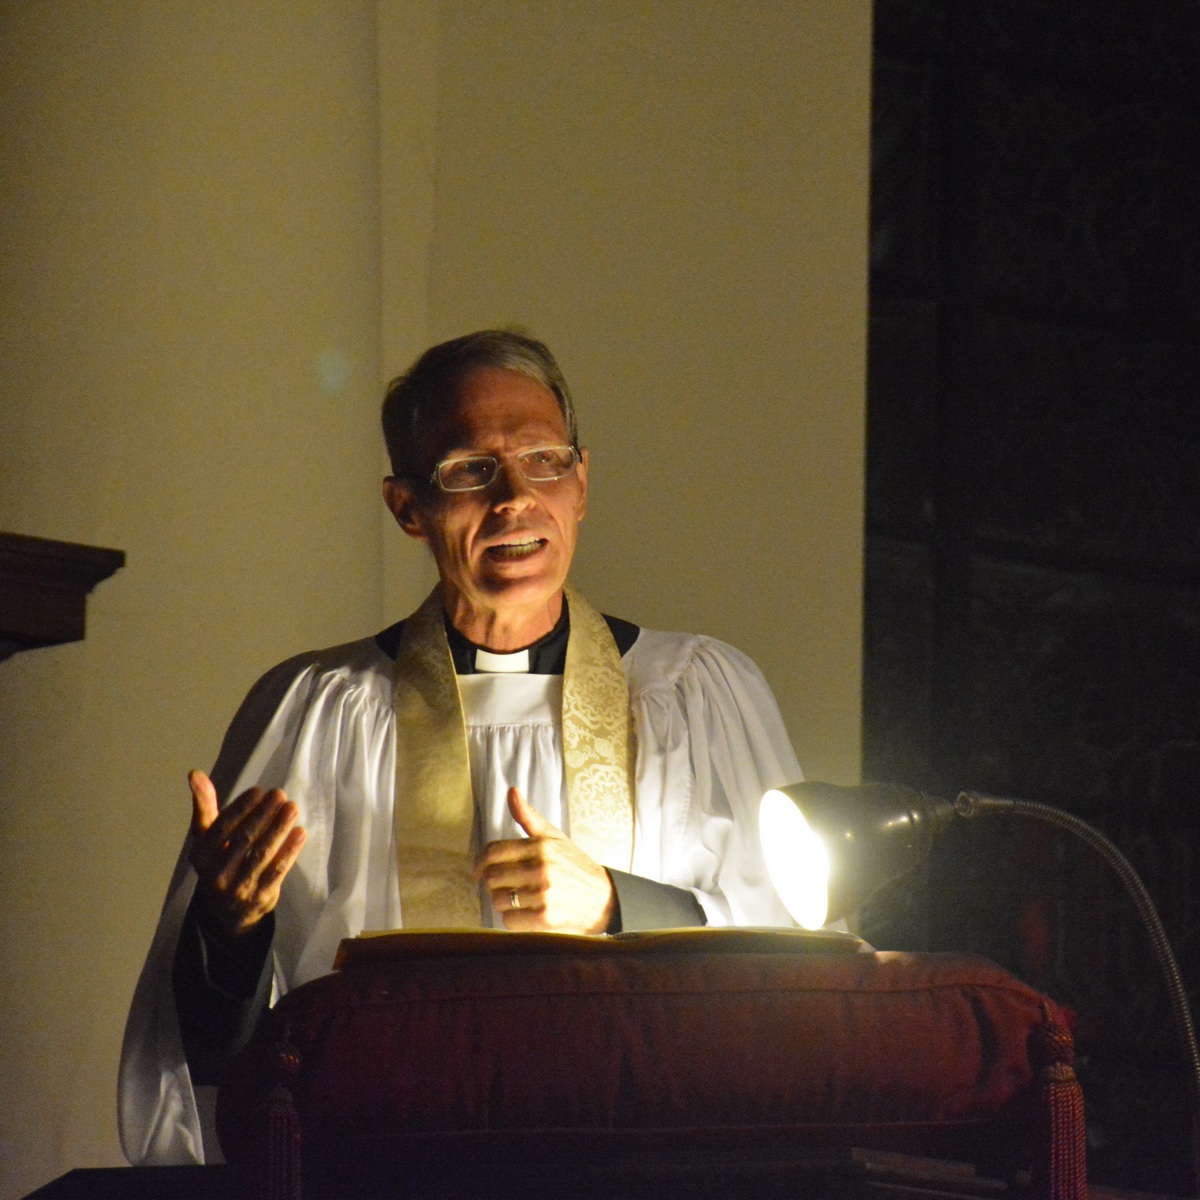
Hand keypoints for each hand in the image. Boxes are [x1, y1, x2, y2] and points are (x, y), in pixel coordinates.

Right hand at [187, 769, 306, 938]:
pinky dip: (290, 851)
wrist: (225, 913)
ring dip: (279, 829)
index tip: (258, 791)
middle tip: (279, 794)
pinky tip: (300, 832)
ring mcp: (239, 888)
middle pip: (244, 840)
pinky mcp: (261, 897)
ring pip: (262, 854)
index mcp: (201, 856)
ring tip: (292, 808)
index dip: (240, 808)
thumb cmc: (218, 861)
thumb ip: (204, 805)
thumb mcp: (206, 837)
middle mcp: (217, 874)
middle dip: (263, 815)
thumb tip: (195, 773)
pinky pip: (277, 871)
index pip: (221, 828)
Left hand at [474, 787, 615, 933]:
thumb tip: (511, 792)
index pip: (494, 851)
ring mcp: (544, 894)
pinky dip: (513, 919)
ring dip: (502, 901)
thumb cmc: (574, 865)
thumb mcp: (554, 836)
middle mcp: (541, 868)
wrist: (603, 897)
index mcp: (541, 846)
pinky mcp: (545, 918)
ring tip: (516, 897)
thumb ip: (528, 816)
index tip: (479, 869)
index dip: (480, 861)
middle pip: (492, 877)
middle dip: (491, 882)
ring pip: (498, 899)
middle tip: (501, 884)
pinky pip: (509, 920)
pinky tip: (525, 912)